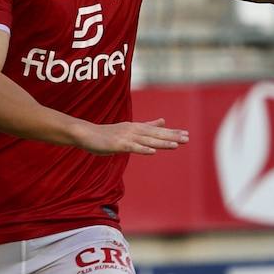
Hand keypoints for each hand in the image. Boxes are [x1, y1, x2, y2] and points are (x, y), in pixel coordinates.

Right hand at [73, 118, 188, 155]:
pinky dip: (142, 149)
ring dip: (161, 142)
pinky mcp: (118, 144)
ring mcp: (126, 137)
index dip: (172, 132)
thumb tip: (163, 121)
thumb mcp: (129, 129)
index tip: (186, 134)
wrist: (87, 134)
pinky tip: (152, 152)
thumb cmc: (107, 133)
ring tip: (175, 145)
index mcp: (136, 128)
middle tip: (187, 138)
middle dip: (172, 136)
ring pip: (147, 140)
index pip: (157, 130)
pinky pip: (132, 147)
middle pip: (155, 134)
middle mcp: (133, 130)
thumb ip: (146, 125)